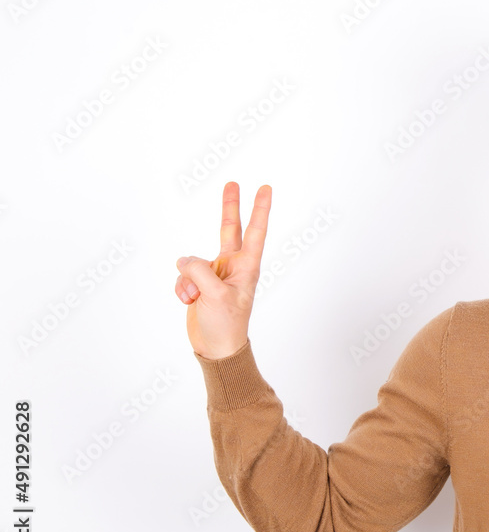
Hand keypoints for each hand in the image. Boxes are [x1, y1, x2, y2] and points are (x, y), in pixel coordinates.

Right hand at [174, 182, 271, 359]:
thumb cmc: (226, 325)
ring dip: (188, 279)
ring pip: (193, 261)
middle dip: (230, 207)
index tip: (265, 188)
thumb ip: (199, 271)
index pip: (255, 232)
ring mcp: (215, 274)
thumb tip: (184, 260)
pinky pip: (183, 276)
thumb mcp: (215, 296)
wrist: (215, 348)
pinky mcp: (199, 284)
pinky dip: (181, 288)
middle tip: (233, 182)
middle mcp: (232, 266)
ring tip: (196, 298)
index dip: (259, 209)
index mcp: (246, 267)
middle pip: (229, 229)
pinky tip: (190, 302)